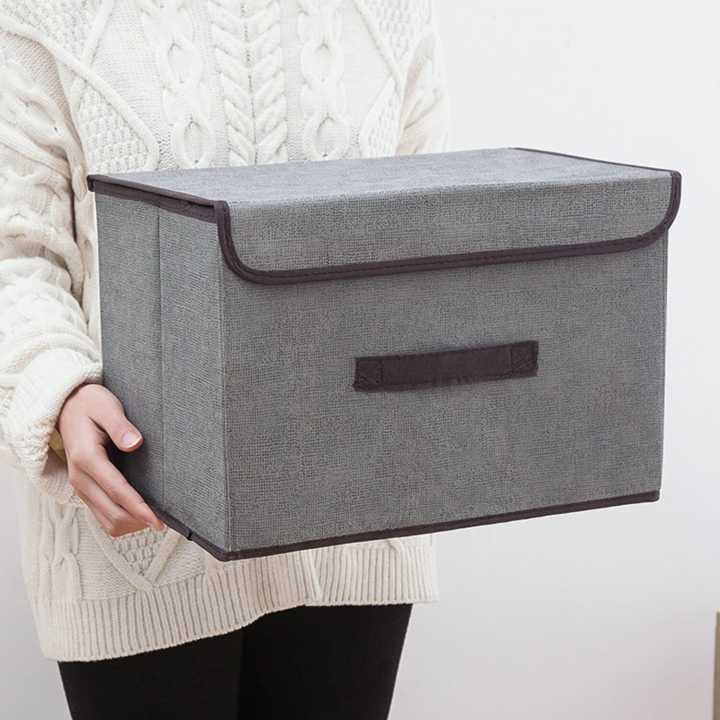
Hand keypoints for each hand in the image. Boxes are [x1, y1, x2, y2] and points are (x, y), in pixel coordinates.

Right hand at [58, 383, 163, 536]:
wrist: (67, 407)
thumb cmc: (90, 405)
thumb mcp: (106, 407)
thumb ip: (120, 426)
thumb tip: (135, 443)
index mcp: (86, 458)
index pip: (117, 491)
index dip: (139, 508)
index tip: (158, 521)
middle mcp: (80, 478)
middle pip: (112, 514)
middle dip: (138, 521)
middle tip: (165, 521)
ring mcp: (81, 486)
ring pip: (106, 521)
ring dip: (130, 524)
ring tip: (155, 518)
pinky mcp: (85, 490)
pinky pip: (103, 515)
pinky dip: (122, 519)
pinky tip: (139, 513)